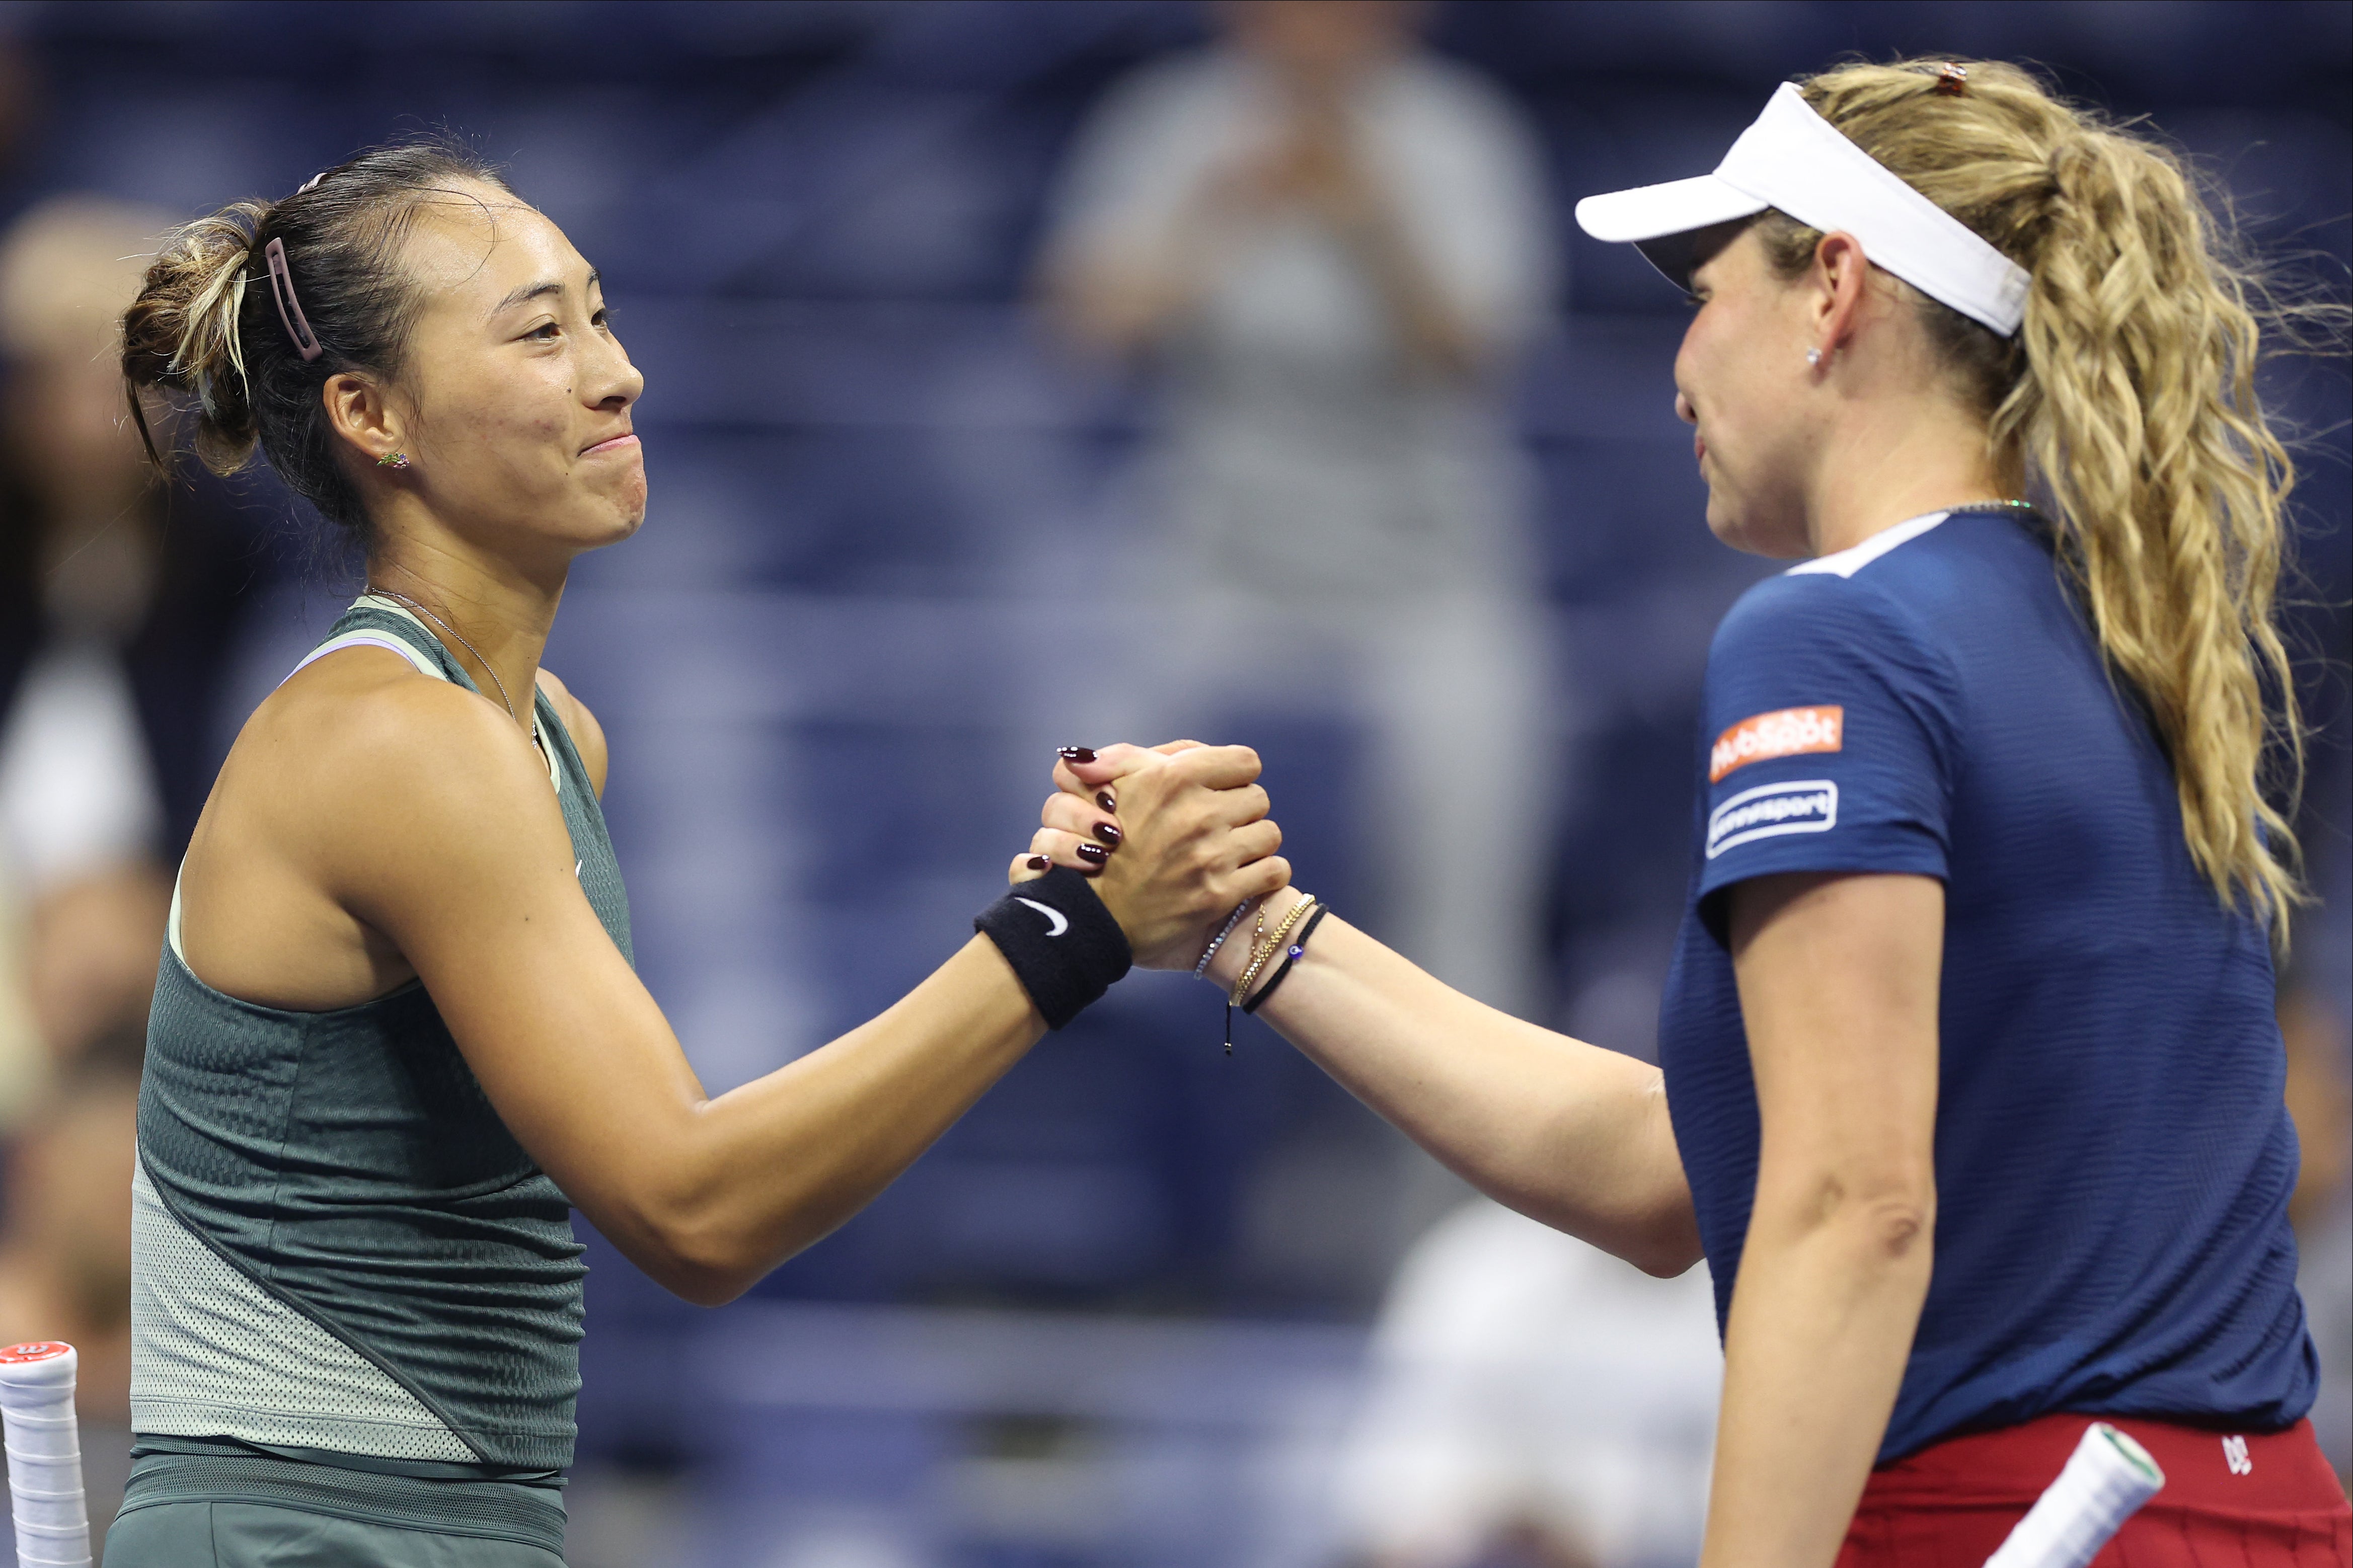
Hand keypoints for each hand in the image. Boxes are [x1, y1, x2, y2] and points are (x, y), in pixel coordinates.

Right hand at [1009, 744, 1287, 968]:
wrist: (1090, 914)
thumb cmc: (1097, 843)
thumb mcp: (1108, 783)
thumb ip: (1137, 755)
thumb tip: (1182, 749)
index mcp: (1174, 779)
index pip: (1245, 762)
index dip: (1233, 775)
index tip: (1219, 789)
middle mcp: (1197, 814)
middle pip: (1258, 798)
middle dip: (1241, 810)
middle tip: (1218, 825)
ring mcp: (1211, 856)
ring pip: (1270, 833)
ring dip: (1253, 842)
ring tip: (1229, 851)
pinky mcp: (1221, 895)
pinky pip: (1275, 870)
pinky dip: (1265, 873)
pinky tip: (1245, 876)